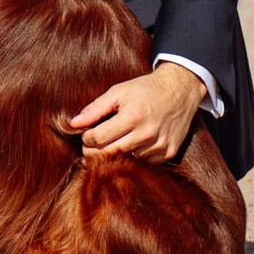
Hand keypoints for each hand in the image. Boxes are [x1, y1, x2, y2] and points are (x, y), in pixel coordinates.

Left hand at [68, 63, 204, 160]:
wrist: (179, 90)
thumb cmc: (145, 90)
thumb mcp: (118, 92)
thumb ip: (95, 108)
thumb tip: (74, 124)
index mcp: (132, 116)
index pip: (99, 139)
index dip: (87, 139)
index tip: (87, 135)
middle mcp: (147, 133)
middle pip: (111, 154)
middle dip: (96, 152)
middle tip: (91, 147)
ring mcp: (159, 145)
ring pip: (127, 160)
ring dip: (117, 154)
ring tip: (114, 142)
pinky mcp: (168, 152)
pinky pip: (145, 163)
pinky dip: (135, 156)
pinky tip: (133, 144)